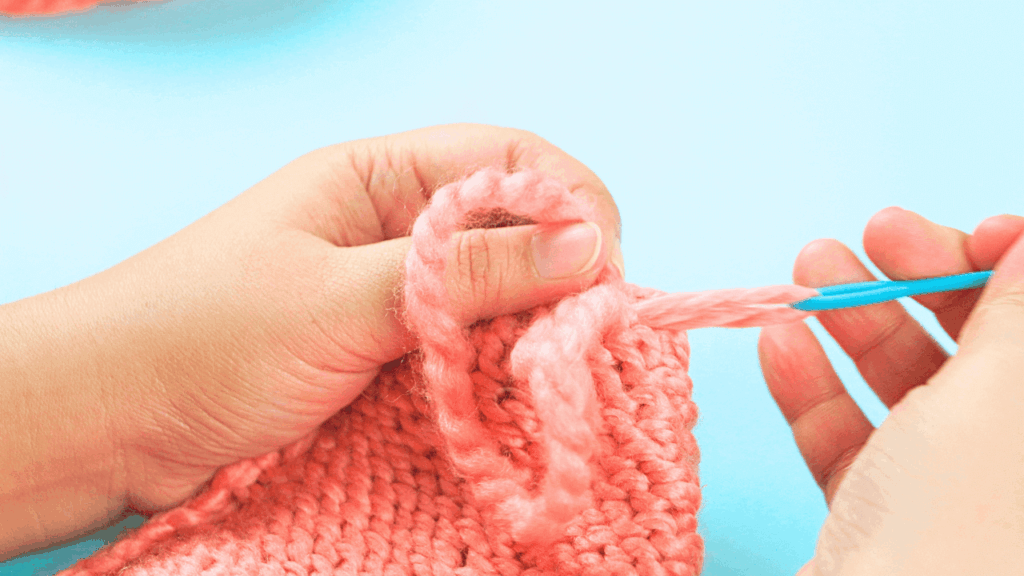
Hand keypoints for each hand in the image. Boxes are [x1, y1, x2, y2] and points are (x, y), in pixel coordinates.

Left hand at [0, 124, 623, 556]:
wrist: (111, 424)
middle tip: (580, 340)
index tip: (602, 275)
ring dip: (530, 330)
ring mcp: (393, 291)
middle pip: (515, 226)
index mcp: (379, 176)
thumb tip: (587, 246)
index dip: (571, 205)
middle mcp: (395, 225)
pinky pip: (466, 349)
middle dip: (561, 273)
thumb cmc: (203, 339)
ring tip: (544, 379)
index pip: (509, 162)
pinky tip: (506, 400)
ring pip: (497, 294)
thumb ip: (465, 272)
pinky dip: (495, 371)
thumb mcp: (342, 298)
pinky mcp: (386, 353)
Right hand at [759, 208, 1023, 574]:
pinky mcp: (883, 517)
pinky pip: (854, 439)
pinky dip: (814, 389)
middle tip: (872, 233)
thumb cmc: (954, 527)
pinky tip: (780, 344)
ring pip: (908, 386)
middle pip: (980, 345)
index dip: (1015, 267)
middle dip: (921, 277)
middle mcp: (1012, 460)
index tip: (973, 231)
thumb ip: (1019, 310)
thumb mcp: (995, 398)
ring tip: (804, 268)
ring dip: (851, 320)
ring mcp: (949, 491)